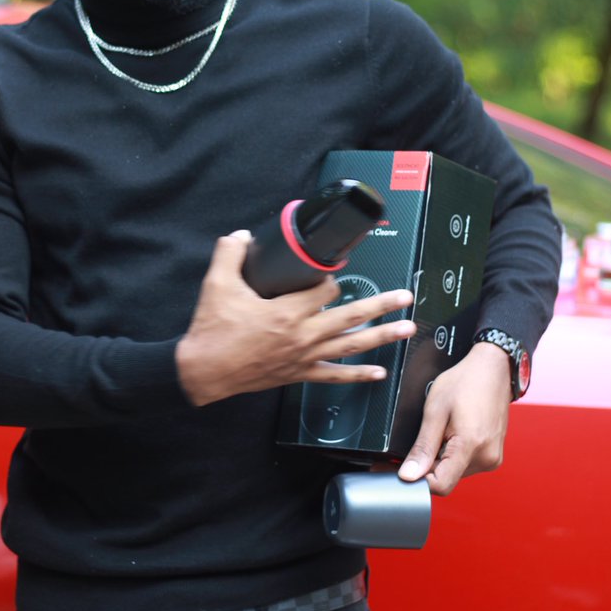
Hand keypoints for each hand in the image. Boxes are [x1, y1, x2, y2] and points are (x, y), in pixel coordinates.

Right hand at [176, 231, 414, 406]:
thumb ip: (229, 254)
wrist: (203, 371)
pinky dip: (358, 375)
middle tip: (406, 296)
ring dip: (382, 336)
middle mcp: (302, 335)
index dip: (331, 278)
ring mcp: (303, 357)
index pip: (324, 290)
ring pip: (351, 345)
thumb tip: (239, 235)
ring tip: (407, 329)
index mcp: (286, 311)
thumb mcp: (216, 284)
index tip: (333, 270)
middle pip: (350, 316)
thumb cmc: (212, 330)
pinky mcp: (298, 374)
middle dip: (382, 305)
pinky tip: (379, 373)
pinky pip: (334, 376)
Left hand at [398, 342, 512, 495]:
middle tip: (427, 436)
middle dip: (430, 464)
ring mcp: (493, 458)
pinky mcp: (494, 456)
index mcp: (472, 446)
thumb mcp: (435, 411)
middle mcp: (487, 458)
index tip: (408, 464)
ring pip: (455, 472)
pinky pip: (466, 464)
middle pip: (447, 478)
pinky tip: (454, 432)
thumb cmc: (465, 382)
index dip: (419, 478)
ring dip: (443, 458)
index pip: (441, 486)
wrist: (492, 370)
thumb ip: (423, 446)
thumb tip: (409, 475)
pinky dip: (454, 454)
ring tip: (445, 429)